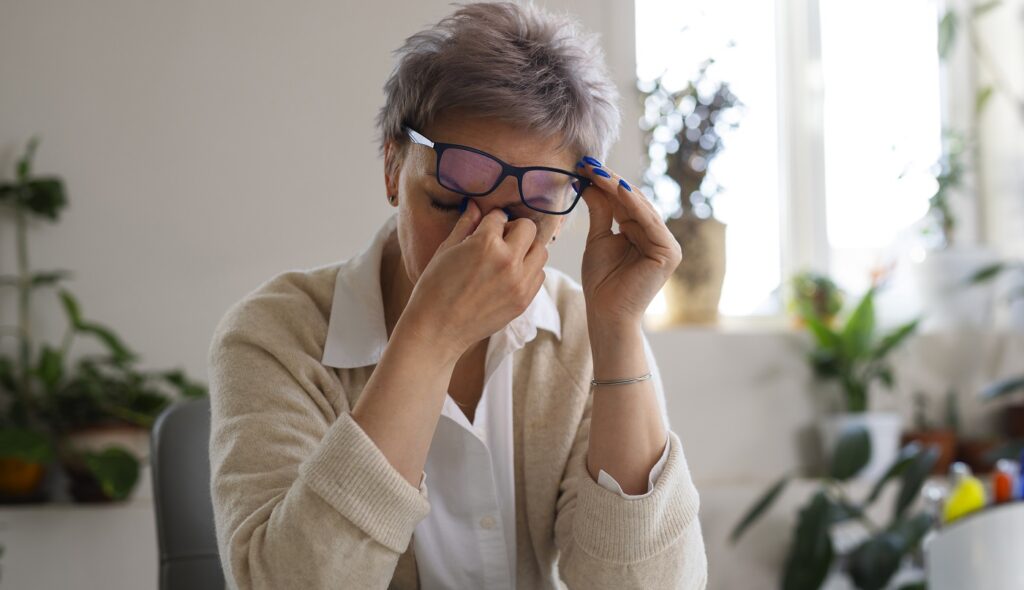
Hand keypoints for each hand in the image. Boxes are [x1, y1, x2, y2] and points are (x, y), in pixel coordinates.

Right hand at [400, 199, 553, 358]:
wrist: (437, 329)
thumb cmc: (435, 288)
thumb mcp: (446, 250)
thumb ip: (465, 225)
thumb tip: (475, 205)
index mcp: (486, 243)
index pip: (500, 216)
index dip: (490, 221)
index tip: (484, 228)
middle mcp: (508, 261)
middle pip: (529, 228)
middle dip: (514, 230)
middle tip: (499, 240)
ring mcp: (519, 283)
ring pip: (540, 251)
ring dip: (526, 249)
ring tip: (507, 259)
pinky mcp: (524, 300)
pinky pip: (539, 275)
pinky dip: (529, 271)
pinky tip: (509, 276)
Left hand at [577, 159, 681, 326]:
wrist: (606, 312)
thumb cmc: (601, 281)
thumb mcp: (599, 238)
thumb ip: (600, 211)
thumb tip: (589, 182)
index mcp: (643, 233)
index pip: (625, 202)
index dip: (606, 184)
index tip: (584, 166)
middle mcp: (658, 236)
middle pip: (634, 202)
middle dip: (610, 182)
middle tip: (589, 163)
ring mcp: (667, 245)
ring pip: (641, 208)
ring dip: (619, 188)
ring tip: (598, 172)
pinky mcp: (669, 253)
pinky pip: (649, 222)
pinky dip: (633, 205)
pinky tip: (617, 188)